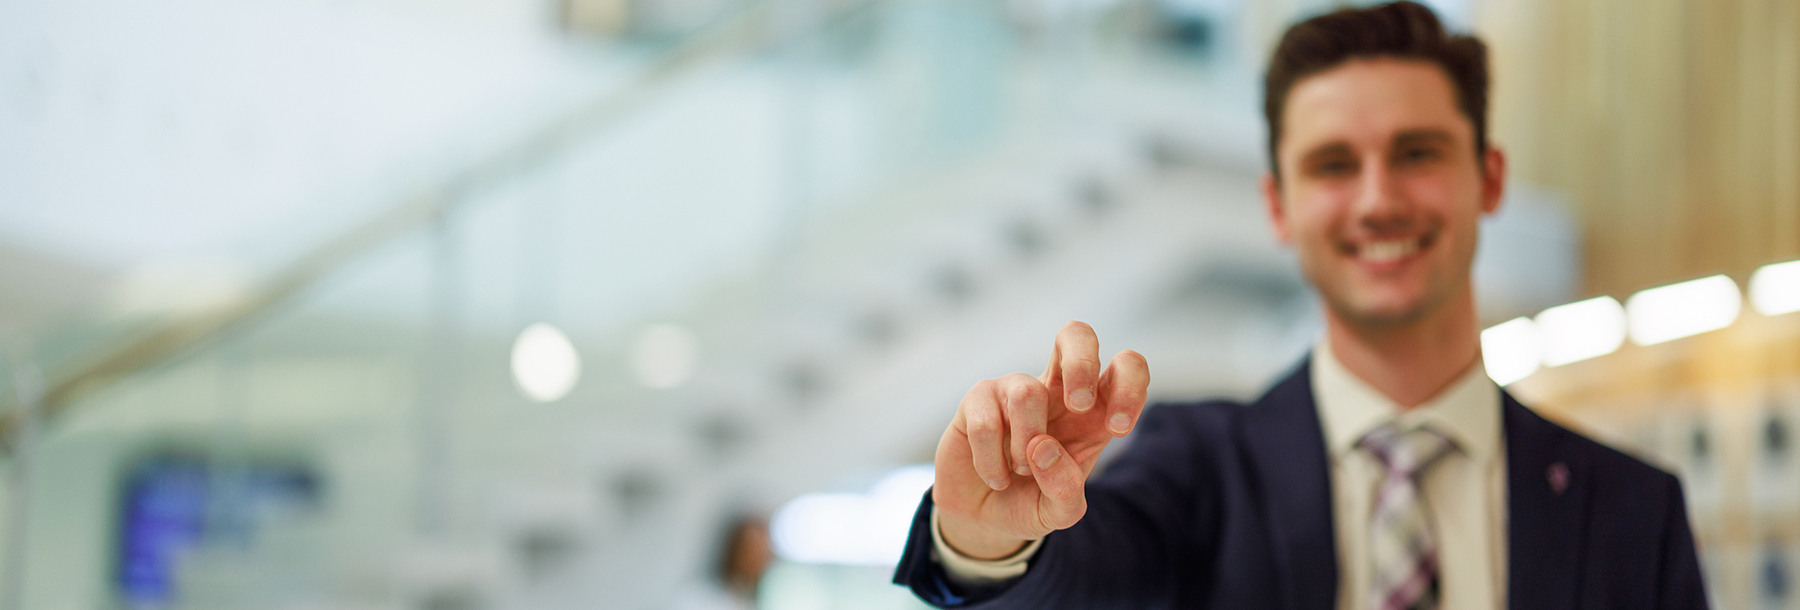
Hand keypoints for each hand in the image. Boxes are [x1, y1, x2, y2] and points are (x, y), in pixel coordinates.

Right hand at [932, 321, 1149, 558]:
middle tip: (1077, 406)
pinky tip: (995, 477)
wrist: (983, 517)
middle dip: (1082, 363)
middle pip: (1075, 334)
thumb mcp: (1060, 512)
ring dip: (1024, 447)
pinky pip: (987, 423)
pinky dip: (992, 463)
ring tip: (1020, 471)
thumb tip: (1042, 449)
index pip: (1125, 368)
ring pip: (1027, 393)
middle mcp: (1056, 390)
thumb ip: (1065, 491)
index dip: (1130, 387)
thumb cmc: (1031, 501)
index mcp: (1093, 410)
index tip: (1118, 428)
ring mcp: (1015, 390)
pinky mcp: (978, 399)